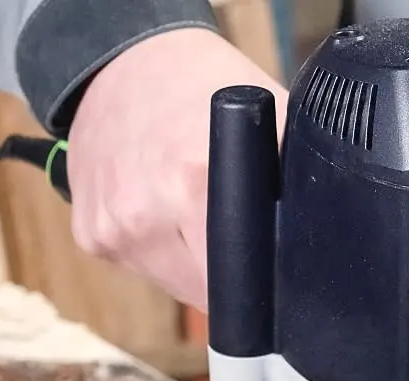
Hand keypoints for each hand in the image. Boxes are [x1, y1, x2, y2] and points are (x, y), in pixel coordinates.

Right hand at [67, 29, 287, 310]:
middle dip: (226, 278)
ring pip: (172, 286)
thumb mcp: (270, 122)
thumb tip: (316, 250)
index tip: (267, 282)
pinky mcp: (91, 236)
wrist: (121, 59)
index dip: (257, 292)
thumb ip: (294, 187)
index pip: (235, 285)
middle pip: (203, 292)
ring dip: (192, 267)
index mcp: (192, 186)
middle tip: (233, 231)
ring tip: (194, 212)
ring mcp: (112, 228)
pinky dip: (159, 251)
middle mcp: (143, 213)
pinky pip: (141, 268)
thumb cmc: (201, 87)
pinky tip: (163, 211)